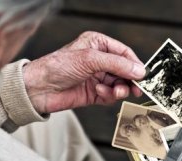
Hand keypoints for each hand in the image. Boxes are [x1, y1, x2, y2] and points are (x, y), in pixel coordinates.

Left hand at [22, 31, 145, 113]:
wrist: (38, 89)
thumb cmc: (58, 67)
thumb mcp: (90, 60)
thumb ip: (117, 65)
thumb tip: (139, 70)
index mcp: (98, 44)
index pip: (124, 53)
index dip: (134, 64)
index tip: (143, 76)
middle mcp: (99, 60)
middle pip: (124, 70)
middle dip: (129, 80)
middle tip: (136, 89)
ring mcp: (97, 77)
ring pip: (119, 84)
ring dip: (119, 89)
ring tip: (116, 92)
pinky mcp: (94, 93)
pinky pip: (110, 95)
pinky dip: (108, 95)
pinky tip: (99, 91)